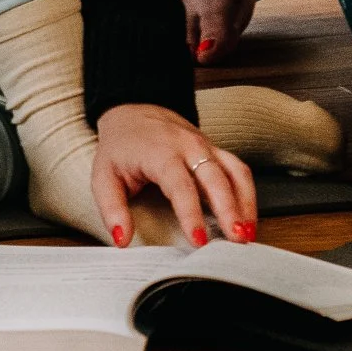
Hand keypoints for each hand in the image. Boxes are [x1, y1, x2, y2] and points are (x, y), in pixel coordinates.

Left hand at [93, 104, 258, 247]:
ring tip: (247, 233)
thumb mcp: (104, 176)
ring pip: (234, 171)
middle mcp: (188, 146)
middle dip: (229, 209)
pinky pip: (238, 169)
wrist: (134, 109)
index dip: (191, 214)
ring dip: (245, 202)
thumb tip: (122, 239)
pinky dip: (248, 193)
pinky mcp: (215, 150)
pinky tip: (248, 216)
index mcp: (161, 153)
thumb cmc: (120, 146)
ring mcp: (205, 146)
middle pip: (215, 178)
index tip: (199, 241)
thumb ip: (112, 209)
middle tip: (236, 240)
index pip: (180, 186)